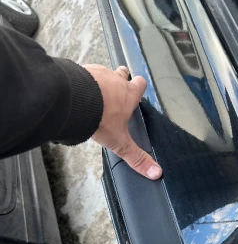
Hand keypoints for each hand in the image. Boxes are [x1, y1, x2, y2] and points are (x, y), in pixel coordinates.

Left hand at [84, 64, 161, 179]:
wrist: (76, 101)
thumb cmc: (100, 117)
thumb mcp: (119, 142)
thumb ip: (136, 156)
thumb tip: (155, 172)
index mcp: (129, 94)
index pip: (140, 84)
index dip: (138, 87)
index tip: (136, 92)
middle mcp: (115, 80)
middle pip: (122, 73)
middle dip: (121, 79)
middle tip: (115, 91)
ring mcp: (97, 72)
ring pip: (102, 72)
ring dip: (100, 80)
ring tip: (94, 94)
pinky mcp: (80, 70)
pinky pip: (83, 72)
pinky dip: (82, 80)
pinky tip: (78, 92)